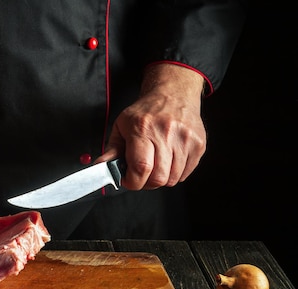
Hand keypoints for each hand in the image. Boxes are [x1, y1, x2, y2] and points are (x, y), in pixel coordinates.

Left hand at [96, 64, 206, 190]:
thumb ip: (112, 149)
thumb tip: (100, 167)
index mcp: (143, 129)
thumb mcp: (121, 126)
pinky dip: (174, 174)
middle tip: (141, 175)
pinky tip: (168, 161)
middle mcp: (166, 133)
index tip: (128, 180)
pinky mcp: (198, 145)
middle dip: (146, 183)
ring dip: (161, 179)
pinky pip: (185, 174)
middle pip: (158, 178)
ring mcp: (185, 139)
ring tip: (155, 165)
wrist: (173, 94)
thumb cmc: (145, 112)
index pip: (141, 168)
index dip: (133, 182)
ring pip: (172, 179)